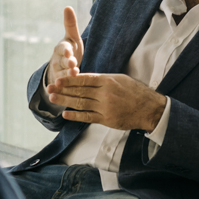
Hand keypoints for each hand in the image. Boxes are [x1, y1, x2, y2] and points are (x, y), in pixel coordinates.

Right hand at [46, 7, 84, 86]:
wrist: (62, 68)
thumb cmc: (71, 50)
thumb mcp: (72, 38)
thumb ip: (70, 25)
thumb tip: (67, 7)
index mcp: (61, 48)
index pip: (62, 48)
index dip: (65, 50)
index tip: (69, 50)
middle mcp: (57, 61)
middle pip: (61, 62)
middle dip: (67, 64)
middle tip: (73, 65)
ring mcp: (57, 73)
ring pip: (61, 75)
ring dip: (67, 77)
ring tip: (74, 76)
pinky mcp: (59, 84)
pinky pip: (60, 87)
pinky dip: (62, 90)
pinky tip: (67, 93)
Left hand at [47, 73, 166, 131]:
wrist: (149, 108)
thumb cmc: (135, 92)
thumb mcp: (120, 79)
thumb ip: (103, 79)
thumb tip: (86, 79)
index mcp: (107, 81)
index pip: (84, 80)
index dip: (69, 80)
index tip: (58, 79)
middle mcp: (104, 93)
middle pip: (79, 91)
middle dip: (63, 90)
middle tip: (49, 88)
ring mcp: (105, 107)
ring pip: (81, 103)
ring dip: (65, 101)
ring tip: (53, 98)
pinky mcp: (106, 119)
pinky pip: (88, 117)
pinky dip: (76, 116)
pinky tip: (65, 114)